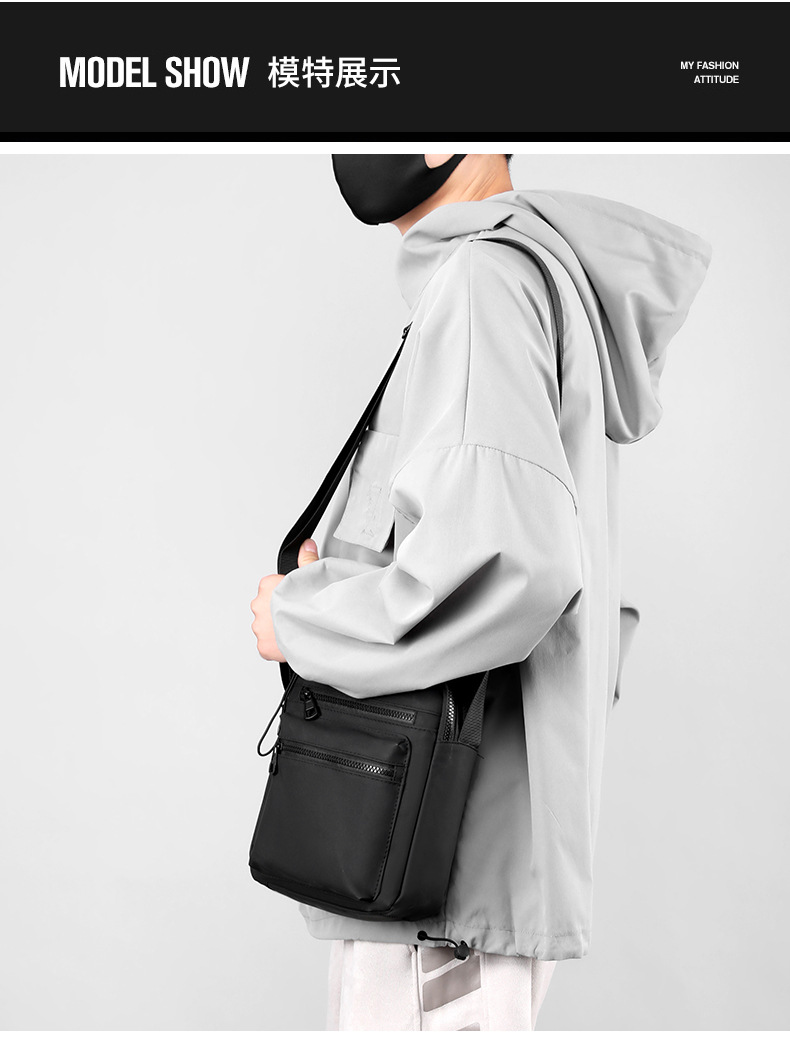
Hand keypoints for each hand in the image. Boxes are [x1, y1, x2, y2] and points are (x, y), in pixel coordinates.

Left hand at [251, 539, 319, 661]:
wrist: (316, 633)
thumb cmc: (312, 607)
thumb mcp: (313, 577)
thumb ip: (307, 559)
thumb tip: (306, 544)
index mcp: (267, 586)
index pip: (271, 587)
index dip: (285, 594)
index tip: (296, 599)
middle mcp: (258, 605)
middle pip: (267, 607)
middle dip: (279, 611)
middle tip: (297, 615)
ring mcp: (259, 627)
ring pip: (266, 627)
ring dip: (277, 629)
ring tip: (296, 630)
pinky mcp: (262, 646)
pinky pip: (267, 646)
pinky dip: (277, 646)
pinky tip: (291, 641)